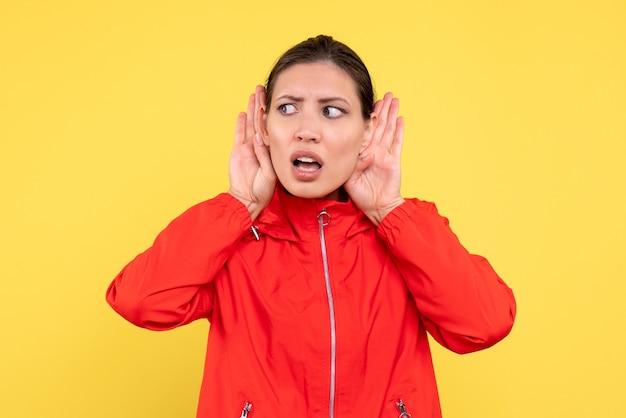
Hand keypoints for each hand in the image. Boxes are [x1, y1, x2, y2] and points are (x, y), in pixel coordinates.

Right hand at [228, 86, 275, 219]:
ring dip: (252, 109)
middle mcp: (259, 146)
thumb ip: (264, 156)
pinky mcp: (238, 152)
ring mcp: (248, 148)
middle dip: (261, 105)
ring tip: (254, 94)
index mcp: (270, 150)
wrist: (247, 199)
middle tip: (263, 89)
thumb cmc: (263, 190)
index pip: (272, 128)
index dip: (273, 115)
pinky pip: (239, 134)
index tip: (277, 101)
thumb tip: (259, 140)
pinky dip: (241, 124)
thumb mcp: (269, 173)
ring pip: (250, 124)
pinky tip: (243, 113)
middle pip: (260, 121)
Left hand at [344, 93, 404, 224]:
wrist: (377, 207)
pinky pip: (397, 143)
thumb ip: (354, 164)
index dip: (367, 117)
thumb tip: (364, 154)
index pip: (364, 131)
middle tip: (385, 95)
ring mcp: (385, 155)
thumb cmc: (361, 195)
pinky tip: (401, 119)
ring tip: (395, 100)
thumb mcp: (350, 178)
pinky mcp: (394, 161)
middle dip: (382, 110)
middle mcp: (373, 151)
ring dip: (391, 115)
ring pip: (389, 130)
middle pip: (378, 126)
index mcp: (361, 153)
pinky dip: (399, 131)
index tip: (368, 103)